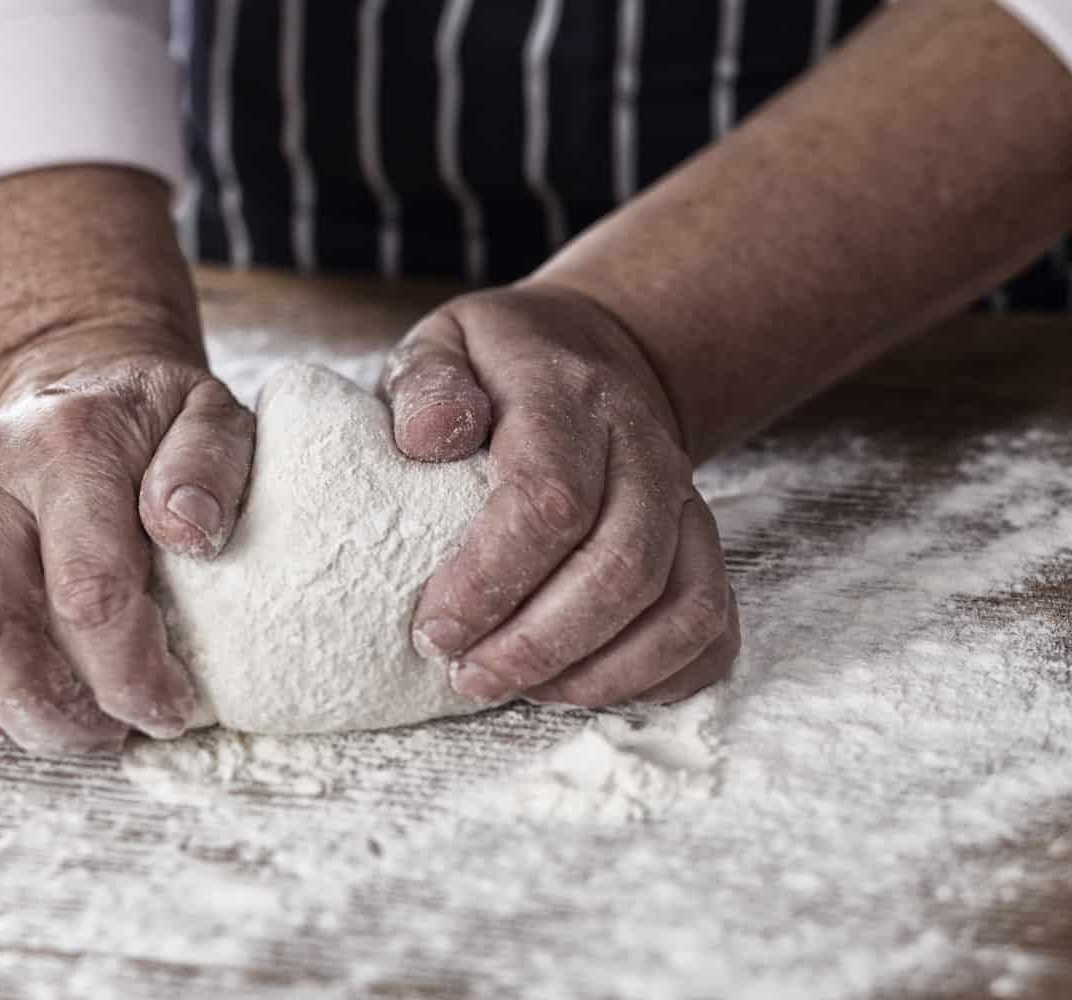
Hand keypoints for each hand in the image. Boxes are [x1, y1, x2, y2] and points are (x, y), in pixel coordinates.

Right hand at [0, 344, 253, 752]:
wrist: (67, 387)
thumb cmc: (148, 424)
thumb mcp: (209, 418)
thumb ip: (210, 466)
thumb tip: (189, 532)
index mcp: (65, 446)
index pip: (87, 593)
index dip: (131, 676)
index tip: (171, 709)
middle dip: (49, 714)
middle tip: (106, 733)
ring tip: (54, 726)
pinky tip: (0, 702)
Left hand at [381, 281, 738, 706]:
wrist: (595, 351)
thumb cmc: (498, 367)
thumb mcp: (444, 344)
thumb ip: (426, 384)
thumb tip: (429, 438)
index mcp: (569, 398)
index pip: (549, 500)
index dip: (492, 579)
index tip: (435, 628)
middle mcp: (646, 451)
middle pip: (620, 568)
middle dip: (538, 645)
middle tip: (468, 676)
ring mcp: (686, 503)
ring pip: (680, 608)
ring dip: (598, 673)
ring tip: (519, 691)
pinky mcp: (704, 547)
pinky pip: (711, 631)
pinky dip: (658, 679)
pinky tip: (585, 688)